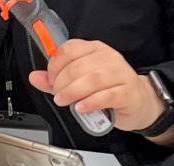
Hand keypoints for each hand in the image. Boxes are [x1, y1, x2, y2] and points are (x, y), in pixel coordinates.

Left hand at [29, 40, 172, 136]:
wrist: (138, 102)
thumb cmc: (109, 90)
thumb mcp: (80, 83)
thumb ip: (56, 81)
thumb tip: (35, 77)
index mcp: (94, 50)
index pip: (70, 49)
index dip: (55, 66)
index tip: (51, 81)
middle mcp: (108, 58)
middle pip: (78, 66)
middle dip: (62, 83)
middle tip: (58, 95)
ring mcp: (120, 74)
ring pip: (92, 80)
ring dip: (73, 92)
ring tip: (65, 102)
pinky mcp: (127, 92)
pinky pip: (106, 96)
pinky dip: (90, 102)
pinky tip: (81, 108)